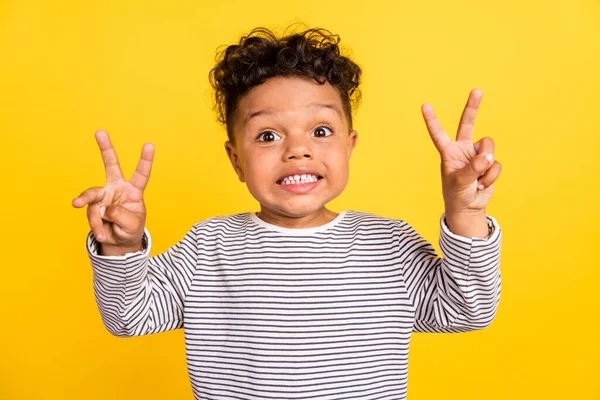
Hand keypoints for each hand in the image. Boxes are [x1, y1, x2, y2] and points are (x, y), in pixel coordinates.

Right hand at [72, 130, 154, 251]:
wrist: (118, 241)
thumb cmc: (130, 229)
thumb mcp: (132, 225)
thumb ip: (120, 215)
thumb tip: (102, 209)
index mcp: (134, 191)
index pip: (141, 174)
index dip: (145, 160)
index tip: (149, 145)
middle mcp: (117, 188)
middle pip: (111, 165)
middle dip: (105, 148)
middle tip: (99, 131)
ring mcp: (103, 196)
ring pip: (93, 196)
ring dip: (93, 211)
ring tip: (94, 222)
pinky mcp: (93, 206)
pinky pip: (91, 214)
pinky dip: (96, 226)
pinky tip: (102, 234)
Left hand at [421, 89, 501, 215]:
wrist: (469, 207)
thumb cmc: (457, 195)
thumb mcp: (460, 182)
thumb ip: (473, 168)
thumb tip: (488, 156)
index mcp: (448, 152)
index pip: (438, 134)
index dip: (432, 120)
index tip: (425, 106)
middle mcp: (462, 149)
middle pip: (467, 124)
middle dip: (472, 107)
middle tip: (477, 90)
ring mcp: (476, 155)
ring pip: (488, 148)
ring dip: (485, 166)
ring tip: (476, 180)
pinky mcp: (489, 163)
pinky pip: (495, 164)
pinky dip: (490, 177)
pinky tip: (482, 185)